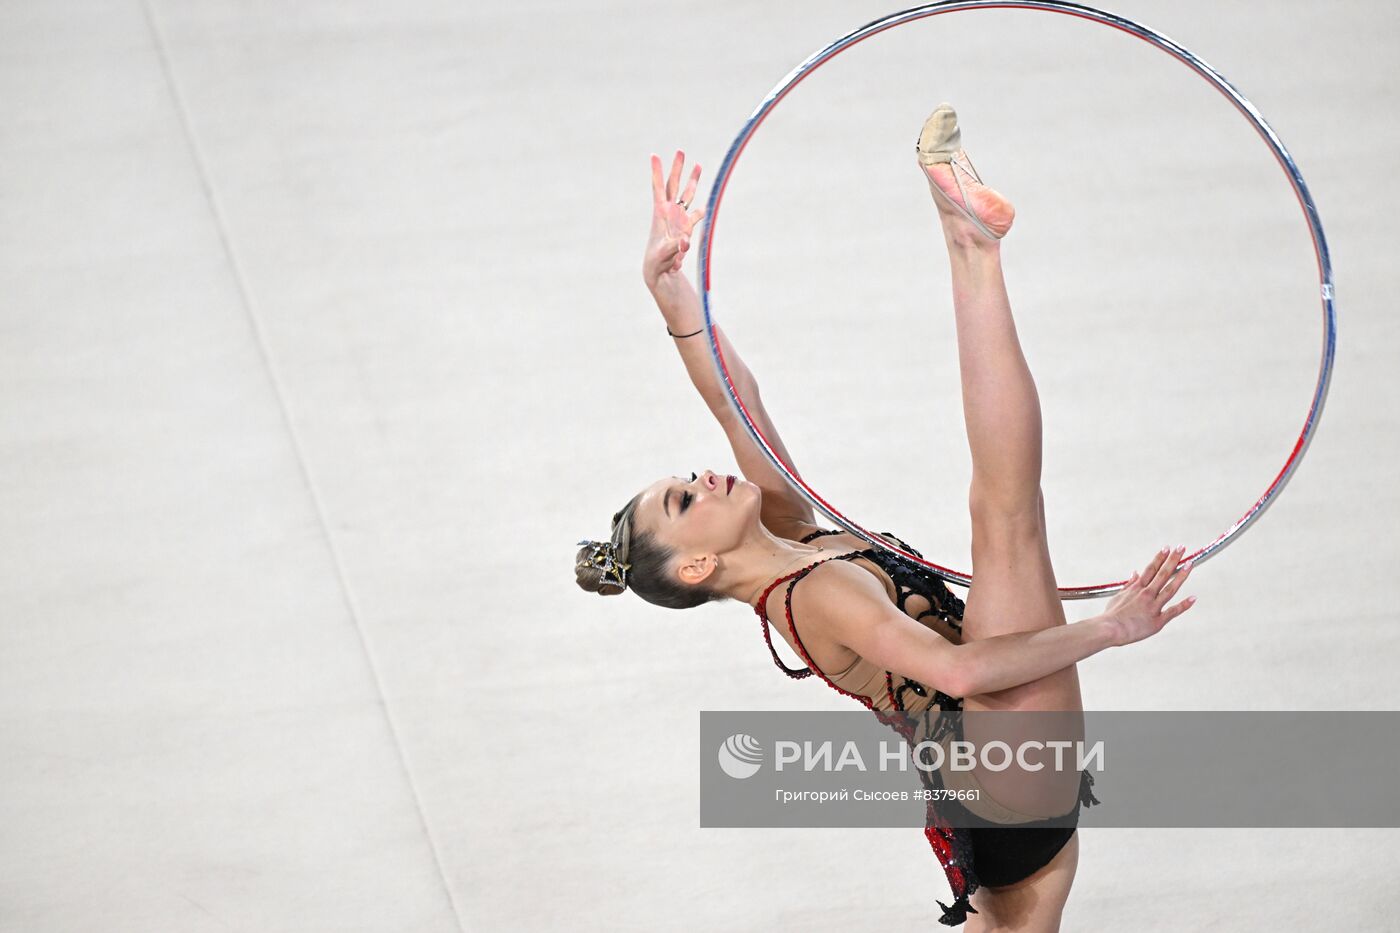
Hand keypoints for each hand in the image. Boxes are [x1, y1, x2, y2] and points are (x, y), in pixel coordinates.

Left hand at [643, 150, 706, 289]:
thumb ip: (677, 246)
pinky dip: (700, 212)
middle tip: (680, 151)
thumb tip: (686, 241)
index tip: (654, 155)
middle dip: (677, 168)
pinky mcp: (685, 228)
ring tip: (698, 165)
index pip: (658, 187)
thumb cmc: (657, 260)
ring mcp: (677, 218)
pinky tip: (706, 206)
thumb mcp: (665, 253)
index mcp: (660, 213)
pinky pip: (695, 216)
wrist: (659, 270)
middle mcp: (669, 212)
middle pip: (674, 185)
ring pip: (686, 195)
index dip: (657, 171)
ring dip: (693, 181)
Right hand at [1103, 545, 1196, 645]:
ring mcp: (1153, 606)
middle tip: (1181, 548)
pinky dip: (1184, 605)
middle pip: (1162, 573)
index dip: (1160, 558)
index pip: (1151, 569)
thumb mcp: (1118, 596)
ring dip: (1181, 576)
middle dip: (1173, 559)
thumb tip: (1135, 573)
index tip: (1167, 548)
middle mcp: (1146, 594)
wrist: (1109, 629)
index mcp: (1136, 588)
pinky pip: (1173, 611)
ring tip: (1189, 564)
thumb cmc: (1111, 616)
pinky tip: (1193, 598)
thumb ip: (1129, 585)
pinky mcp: (1157, 621)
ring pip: (1170, 588)